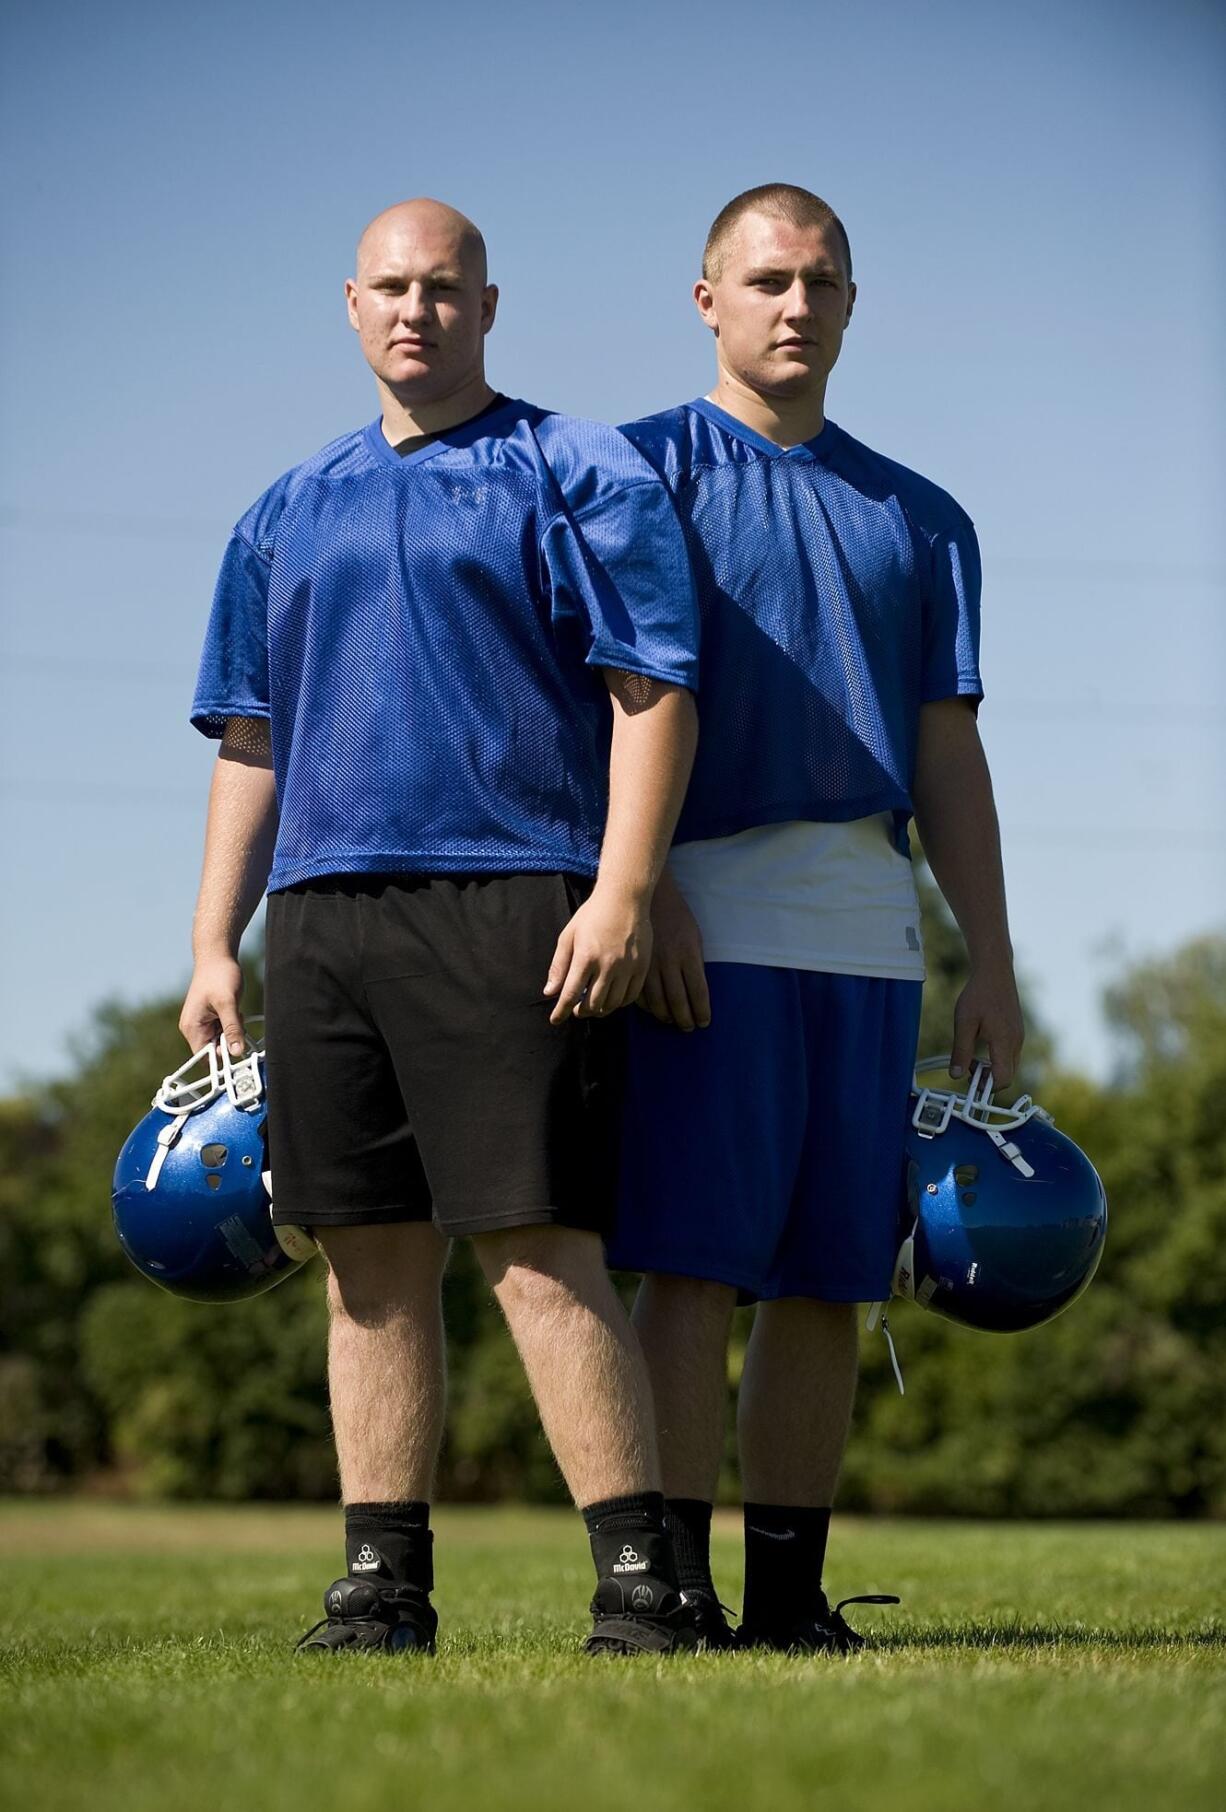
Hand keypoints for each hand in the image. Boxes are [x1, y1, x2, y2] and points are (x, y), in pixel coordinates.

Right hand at [179, 954, 246, 1055]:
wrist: (217, 956)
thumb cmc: (219, 975)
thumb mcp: (228, 1003)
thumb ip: (232, 1028)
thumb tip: (237, 1052)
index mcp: (192, 1027)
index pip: (205, 1058)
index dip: (221, 1057)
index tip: (236, 1045)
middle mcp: (194, 1028)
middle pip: (214, 1050)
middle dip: (229, 1040)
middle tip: (236, 1021)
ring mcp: (202, 1023)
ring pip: (222, 1040)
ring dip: (232, 1030)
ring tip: (235, 1011)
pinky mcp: (211, 1017)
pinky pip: (224, 1030)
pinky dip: (233, 1023)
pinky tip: (235, 1009)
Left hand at [543, 885, 650, 1023]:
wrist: (625, 897)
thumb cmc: (593, 914)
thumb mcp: (569, 935)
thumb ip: (559, 966)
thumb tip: (549, 992)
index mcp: (585, 956)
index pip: (570, 994)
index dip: (561, 1011)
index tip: (555, 1020)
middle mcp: (607, 964)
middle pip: (592, 1004)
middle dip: (580, 1012)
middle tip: (576, 1009)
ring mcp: (627, 967)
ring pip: (612, 1003)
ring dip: (600, 1010)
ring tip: (593, 1005)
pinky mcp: (642, 966)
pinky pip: (631, 996)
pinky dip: (619, 1003)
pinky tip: (612, 998)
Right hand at [637, 869, 710, 1031]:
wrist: (649, 898)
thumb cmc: (677, 917)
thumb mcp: (694, 937)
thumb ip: (696, 964)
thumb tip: (698, 993)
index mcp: (688, 954)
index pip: (698, 992)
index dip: (702, 1012)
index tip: (704, 1022)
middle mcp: (669, 962)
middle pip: (678, 1001)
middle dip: (685, 1019)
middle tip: (688, 1027)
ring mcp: (649, 964)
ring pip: (657, 1001)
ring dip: (666, 1016)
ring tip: (671, 1021)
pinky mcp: (633, 965)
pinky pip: (639, 993)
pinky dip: (646, 1006)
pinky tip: (653, 1010)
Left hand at [950, 960, 1023, 1089]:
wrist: (994, 971)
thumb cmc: (978, 994)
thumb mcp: (963, 1023)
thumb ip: (961, 1050)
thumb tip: (955, 1075)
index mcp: (1004, 1041)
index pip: (1003, 1079)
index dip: (987, 1088)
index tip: (970, 1086)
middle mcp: (1016, 1041)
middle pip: (1008, 1076)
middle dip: (988, 1080)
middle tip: (967, 1071)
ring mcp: (1019, 1037)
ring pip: (1009, 1065)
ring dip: (992, 1069)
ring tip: (971, 1058)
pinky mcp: (1017, 1032)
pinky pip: (1009, 1054)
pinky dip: (997, 1058)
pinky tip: (980, 1045)